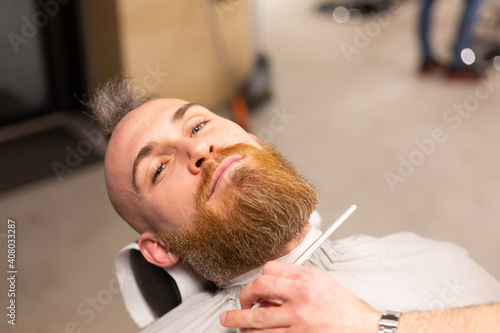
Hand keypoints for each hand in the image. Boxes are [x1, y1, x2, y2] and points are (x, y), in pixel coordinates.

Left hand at [220, 261, 379, 331]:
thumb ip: (296, 279)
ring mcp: (299, 318)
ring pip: (258, 318)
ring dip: (239, 321)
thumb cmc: (343, 307)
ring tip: (232, 322)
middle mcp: (301, 294)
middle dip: (242, 296)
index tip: (254, 286)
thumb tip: (269, 288)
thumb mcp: (321, 281)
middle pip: (258, 288)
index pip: (270, 269)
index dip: (257, 278)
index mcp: (307, 276)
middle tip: (238, 304)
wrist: (364, 327)